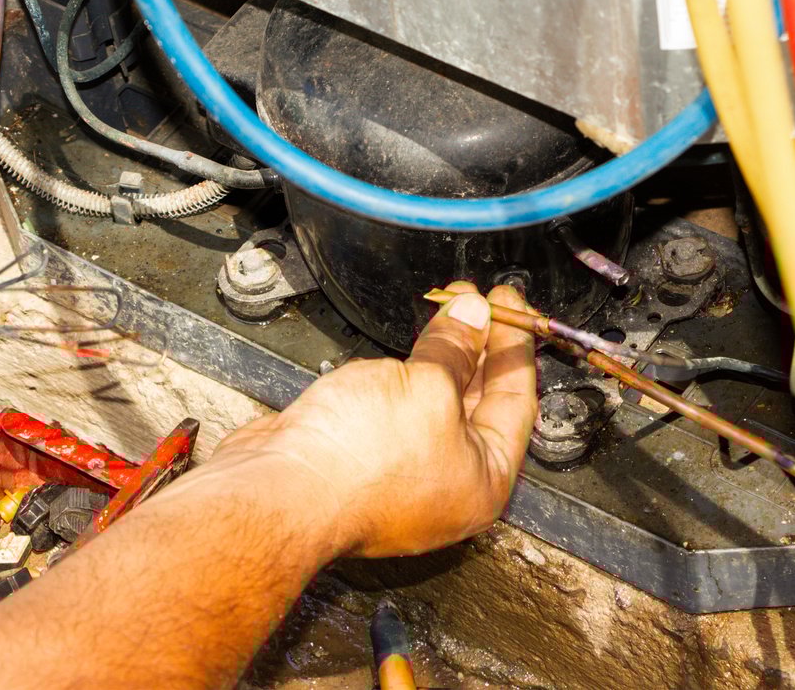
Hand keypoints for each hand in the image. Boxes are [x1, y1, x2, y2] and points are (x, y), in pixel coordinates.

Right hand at [206, 282, 536, 557]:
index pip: (517, 399)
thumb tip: (472, 317)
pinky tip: (401, 349)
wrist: (277, 493)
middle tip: (476, 301)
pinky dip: (403, 378)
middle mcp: (449, 486)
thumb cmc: (357, 462)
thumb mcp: (427, 386)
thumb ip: (455, 348)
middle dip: (478, 346)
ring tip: (443, 312)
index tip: (508, 305)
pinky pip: (396, 413)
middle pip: (478, 403)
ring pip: (433, 405)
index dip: (514, 344)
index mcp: (484, 481)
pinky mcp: (362, 464)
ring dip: (441, 357)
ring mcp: (403, 477)